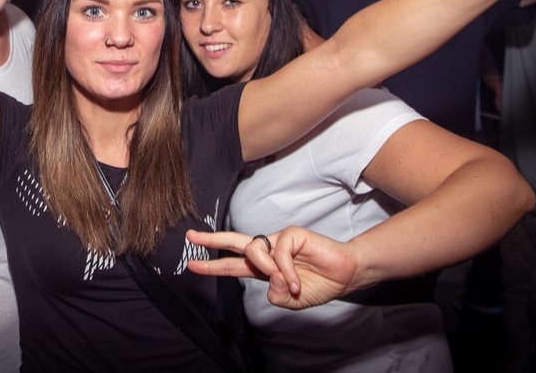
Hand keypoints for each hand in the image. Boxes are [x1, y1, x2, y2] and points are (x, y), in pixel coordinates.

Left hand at [186, 227, 358, 309]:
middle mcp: (268, 251)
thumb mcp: (291, 301)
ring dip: (268, 270)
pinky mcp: (292, 234)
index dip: (213, 265)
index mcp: (264, 268)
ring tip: (288, 284)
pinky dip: (286, 270)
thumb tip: (269, 280)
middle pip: (234, 242)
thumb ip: (275, 296)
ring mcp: (279, 241)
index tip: (192, 264)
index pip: (233, 265)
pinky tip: (297, 280)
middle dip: (211, 240)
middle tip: (191, 236)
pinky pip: (279, 253)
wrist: (344, 275)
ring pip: (255, 250)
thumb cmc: (319, 285)